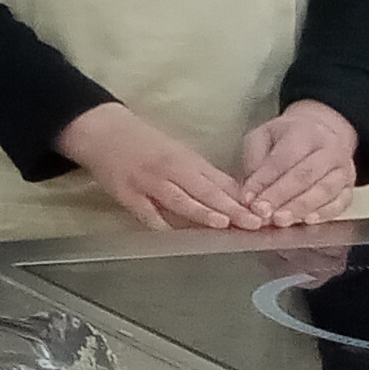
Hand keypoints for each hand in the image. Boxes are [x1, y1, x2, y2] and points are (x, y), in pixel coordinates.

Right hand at [53, 102, 252, 231]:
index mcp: (188, 160)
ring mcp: (148, 183)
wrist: (103, 132)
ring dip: (201, 212)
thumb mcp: (179, 154)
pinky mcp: (127, 194)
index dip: (243, 199)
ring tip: (222, 223)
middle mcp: (171, 170)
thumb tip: (237, 199)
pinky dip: (161, 224)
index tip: (264, 213)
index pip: (221, 182)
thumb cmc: (145, 144)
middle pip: (205, 191)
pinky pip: (146, 213)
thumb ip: (205, 177)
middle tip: (254, 222)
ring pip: (179, 199)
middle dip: (231, 208)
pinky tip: (175, 237)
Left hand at [232, 101, 361, 228]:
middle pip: (306, 175)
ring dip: (301, 208)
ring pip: (325, 190)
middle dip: (282, 196)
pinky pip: (341, 203)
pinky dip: (324, 214)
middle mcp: (329, 149)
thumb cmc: (288, 137)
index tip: (248, 198)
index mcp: (304, 132)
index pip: (283, 159)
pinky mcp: (350, 187)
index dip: (264, 180)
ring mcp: (344, 169)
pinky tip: (307, 221)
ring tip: (281, 220)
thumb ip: (255, 161)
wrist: (322, 132)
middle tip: (263, 212)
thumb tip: (250, 191)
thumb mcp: (264, 136)